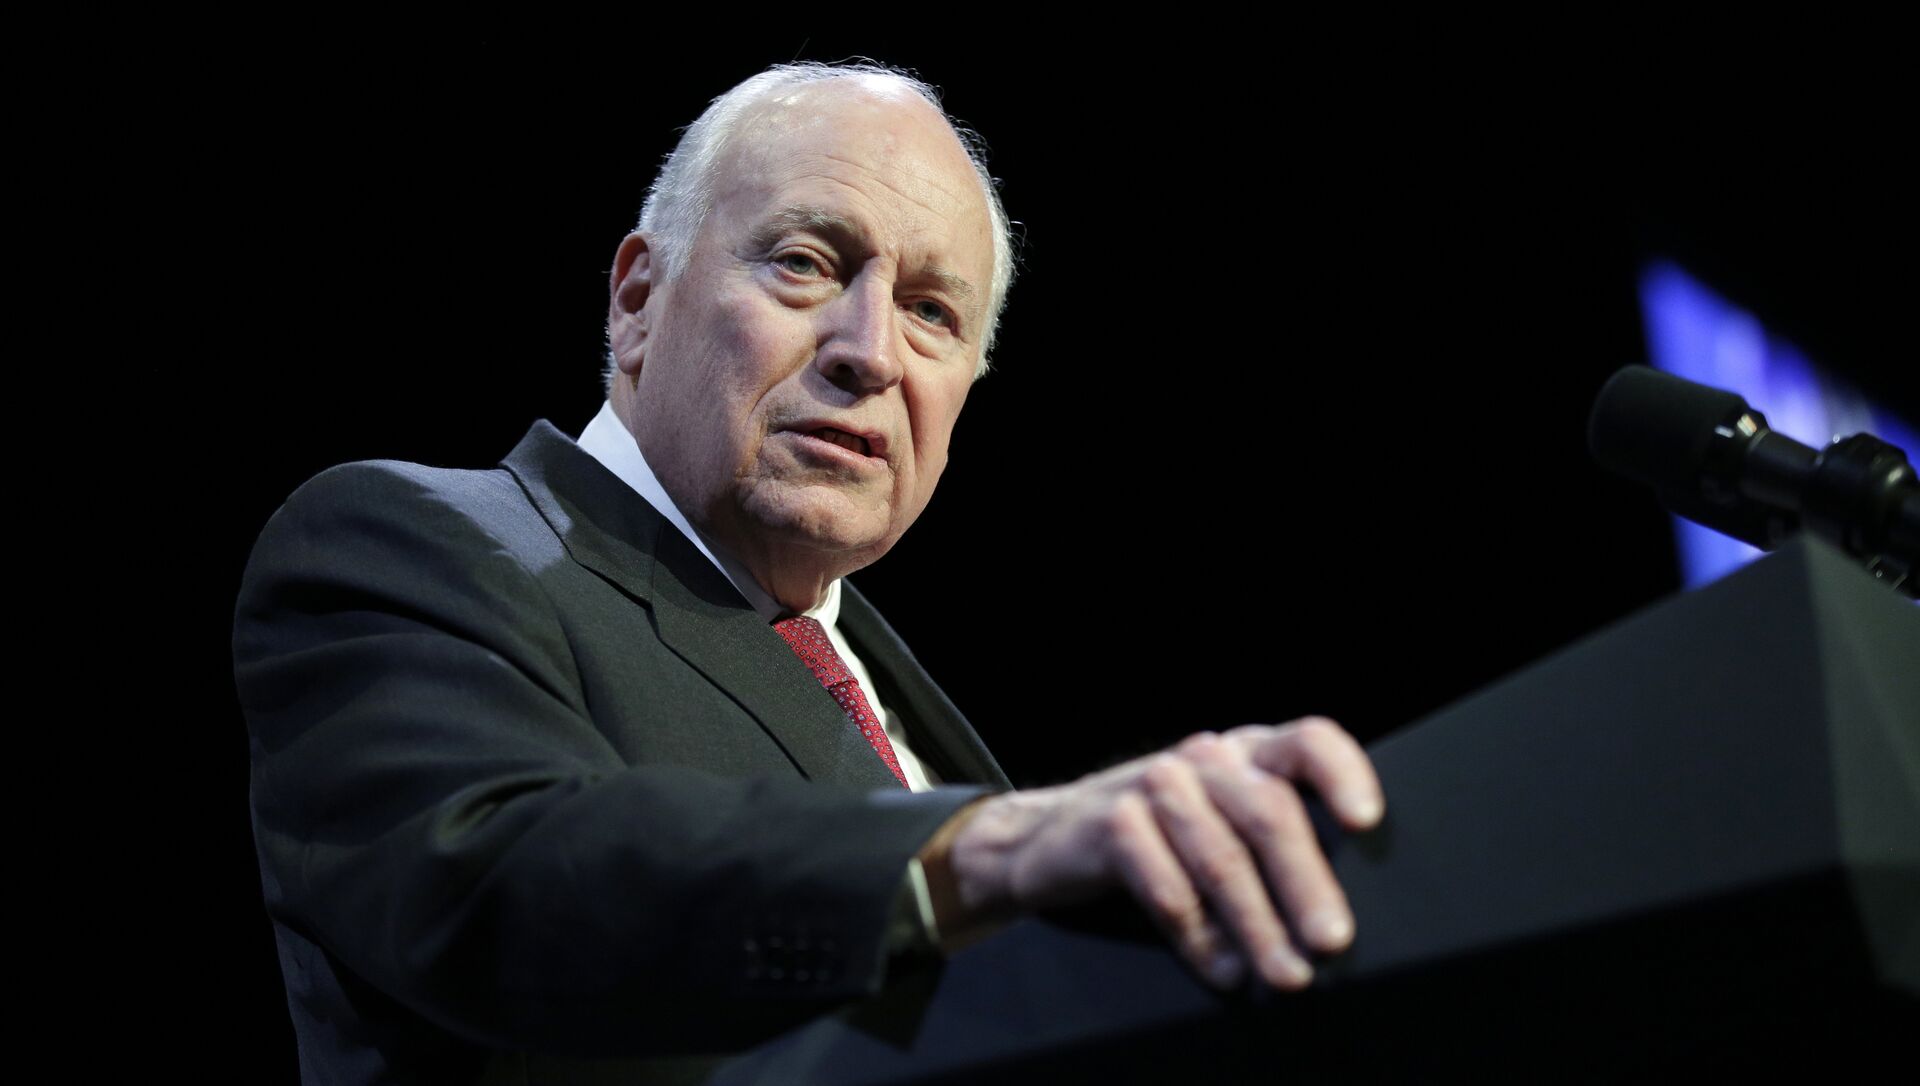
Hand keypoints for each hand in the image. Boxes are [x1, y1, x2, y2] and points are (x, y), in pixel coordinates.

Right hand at [922, 718, 1383, 990]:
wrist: (1051, 837)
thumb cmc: (1164, 836)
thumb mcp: (1224, 821)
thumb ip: (1277, 844)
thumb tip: (1335, 919)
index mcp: (1247, 752)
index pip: (1306, 741)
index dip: (1342, 772)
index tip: (1366, 822)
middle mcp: (1205, 760)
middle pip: (1267, 811)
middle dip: (1305, 882)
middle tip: (1331, 941)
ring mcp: (1155, 785)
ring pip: (1219, 856)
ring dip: (1257, 924)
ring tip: (1284, 974)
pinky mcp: (1111, 823)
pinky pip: (1165, 887)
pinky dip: (1199, 937)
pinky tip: (1222, 970)